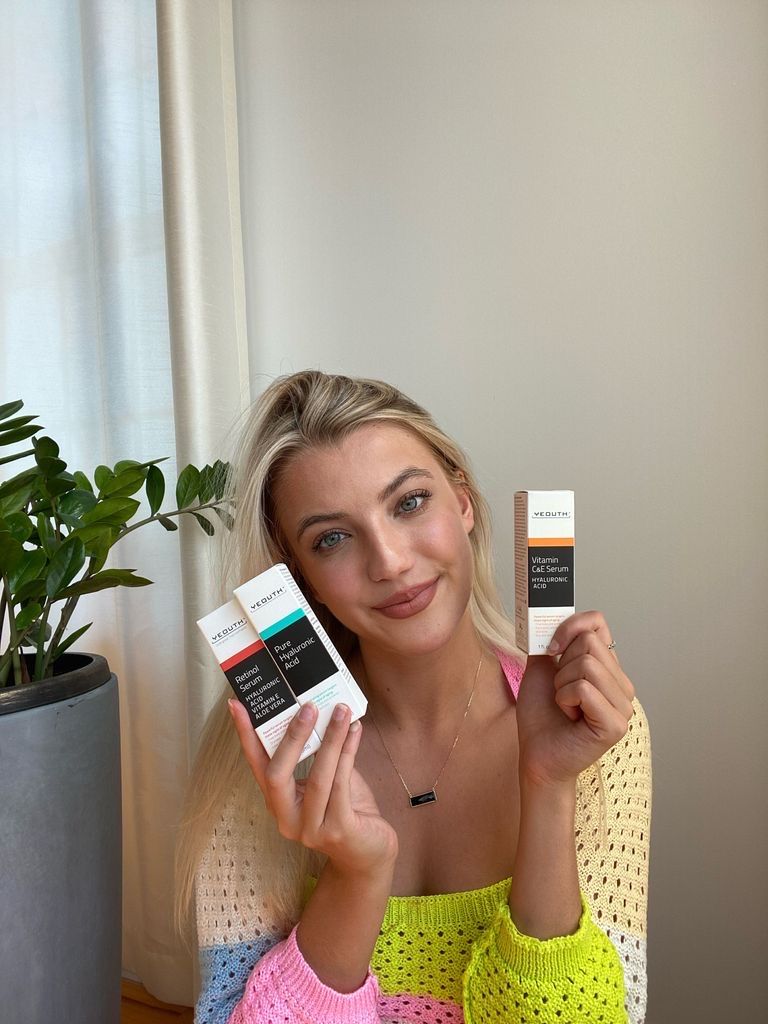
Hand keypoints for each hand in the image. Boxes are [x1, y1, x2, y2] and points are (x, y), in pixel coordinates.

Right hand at [228, 699, 397, 876]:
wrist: (369, 853)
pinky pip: (341, 784)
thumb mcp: (325, 780)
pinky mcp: (338, 830)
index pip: (256, 765)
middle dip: (292, 737)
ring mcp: (311, 828)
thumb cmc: (346, 809)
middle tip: (308, 707)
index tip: (237, 705)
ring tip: (341, 711)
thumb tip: (322, 711)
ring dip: (331, 739)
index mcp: (278, 802)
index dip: (246, 735)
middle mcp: (287, 818)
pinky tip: (356, 732)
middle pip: (277, 775)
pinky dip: (349, 753)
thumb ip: (318, 754)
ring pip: (317, 777)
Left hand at [516, 611, 635, 788]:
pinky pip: (584, 689)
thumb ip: (549, 643)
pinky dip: (565, 699)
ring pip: (587, 665)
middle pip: (590, 643)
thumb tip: (547, 617)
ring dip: (562, 685)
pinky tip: (570, 716)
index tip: (552, 647)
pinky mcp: (616, 723)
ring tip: (565, 705)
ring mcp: (624, 704)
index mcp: (607, 667)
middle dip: (562, 665)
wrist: (537, 755)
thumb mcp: (540, 670)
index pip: (598, 622)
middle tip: (561, 691)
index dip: (570, 626)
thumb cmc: (541, 717)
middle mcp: (621, 683)